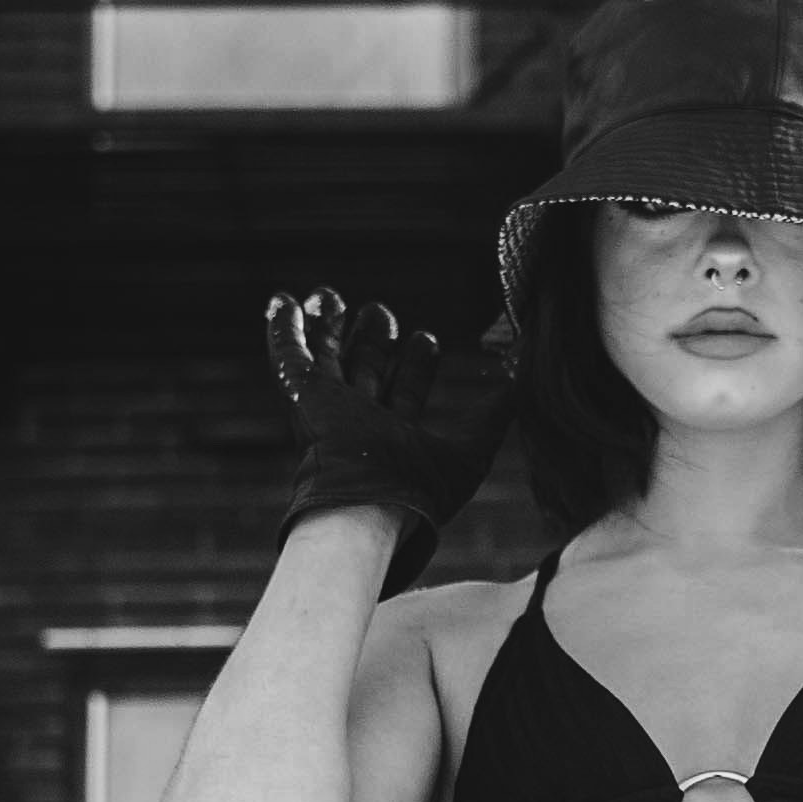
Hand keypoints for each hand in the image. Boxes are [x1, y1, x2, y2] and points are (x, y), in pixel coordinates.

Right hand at [266, 289, 514, 594]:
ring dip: (329, 328)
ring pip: (326, 360)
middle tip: (380, 312)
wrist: (371, 505)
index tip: (427, 338)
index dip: (416, 365)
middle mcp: (361, 423)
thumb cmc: (420, 491)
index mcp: (396, 438)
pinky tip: (284, 301)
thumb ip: (494, 415)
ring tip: (330, 296)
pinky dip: (285, 329)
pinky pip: (289, 357)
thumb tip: (518, 380)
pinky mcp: (304, 397)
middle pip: (365, 372)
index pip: (405, 392)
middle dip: (372, 341)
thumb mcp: (471, 451)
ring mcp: (330, 409)